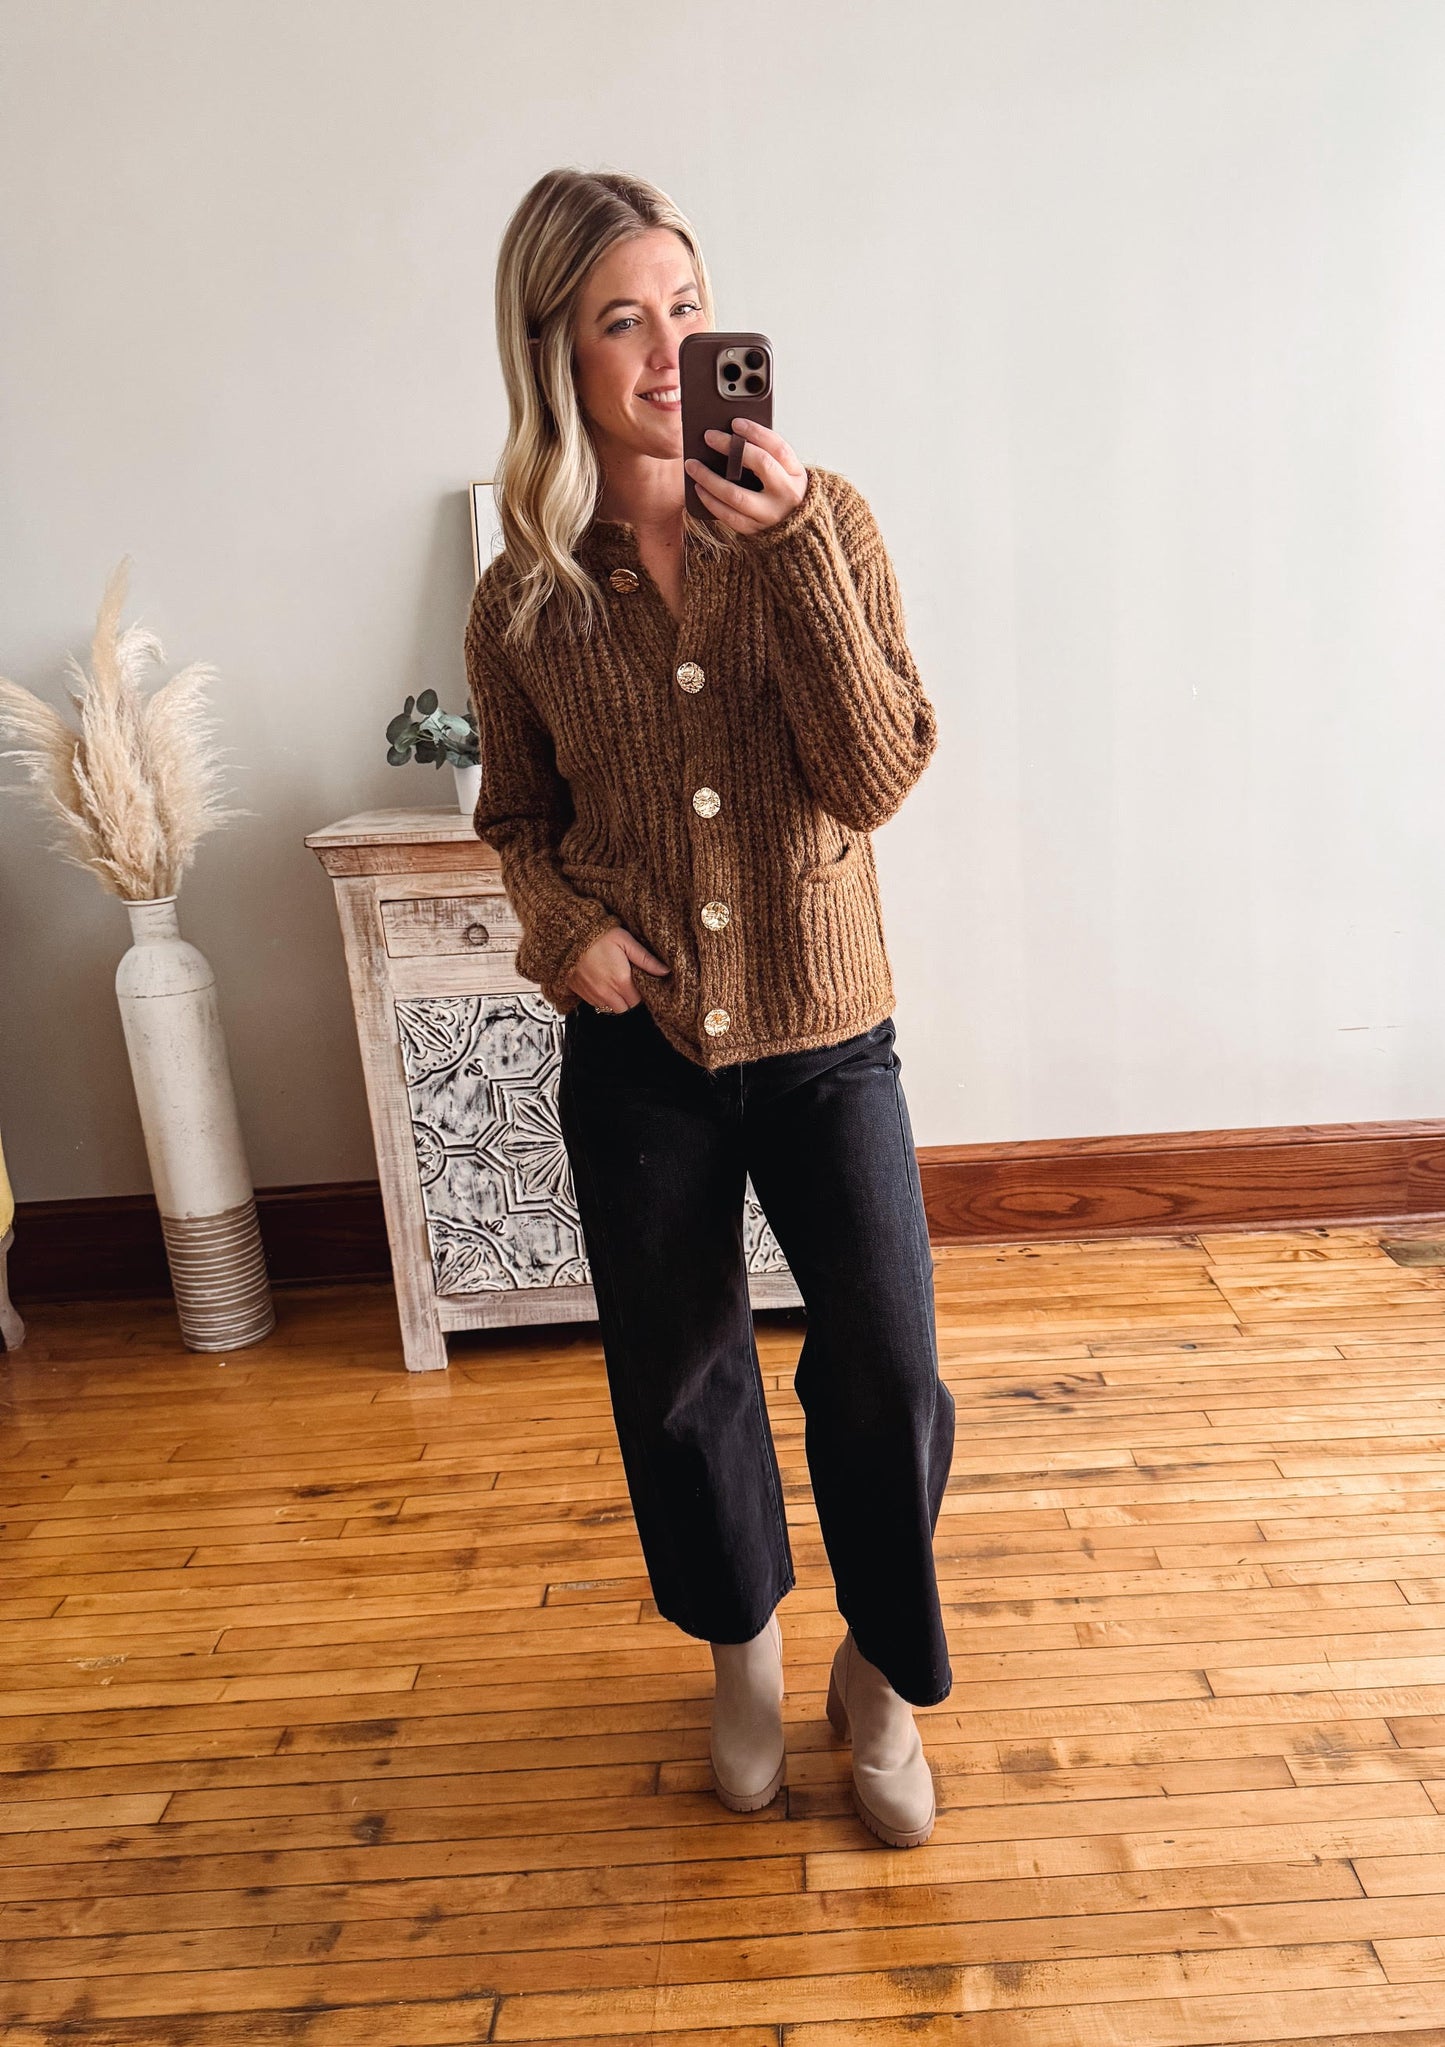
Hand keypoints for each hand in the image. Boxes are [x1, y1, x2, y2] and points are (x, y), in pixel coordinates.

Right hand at [568, 926, 669, 1010]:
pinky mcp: (582, 994)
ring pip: (611, 1009)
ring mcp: (593, 995)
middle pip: (626, 1007)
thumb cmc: (599, 936)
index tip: (639, 982)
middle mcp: (607, 992)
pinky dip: (603, 999)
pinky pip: (597, 1005)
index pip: (639, 1000)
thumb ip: (646, 959)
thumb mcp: (626, 942)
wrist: (570, 936)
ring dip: (617, 1000)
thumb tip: (665, 971)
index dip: (641, 992)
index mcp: (622, 980)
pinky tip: (604, 984)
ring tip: (616, 983)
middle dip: (630, 998)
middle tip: (629, 983)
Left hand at [685, 418, 807, 534]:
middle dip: (732, 447)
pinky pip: (728, 516)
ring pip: (736, 495)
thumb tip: (734, 433)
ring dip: (710, 478)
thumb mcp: (785, 471)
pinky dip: (710, 500)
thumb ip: (767, 454)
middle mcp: (786, 494)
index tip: (736, 422)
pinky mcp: (754, 530)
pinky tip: (698, 488)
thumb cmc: (783, 491)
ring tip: (692, 465)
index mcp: (796, 474)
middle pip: (760, 464)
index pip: (778, 447)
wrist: (795, 528)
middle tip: (709, 436)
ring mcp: (770, 515)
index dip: (756, 432)